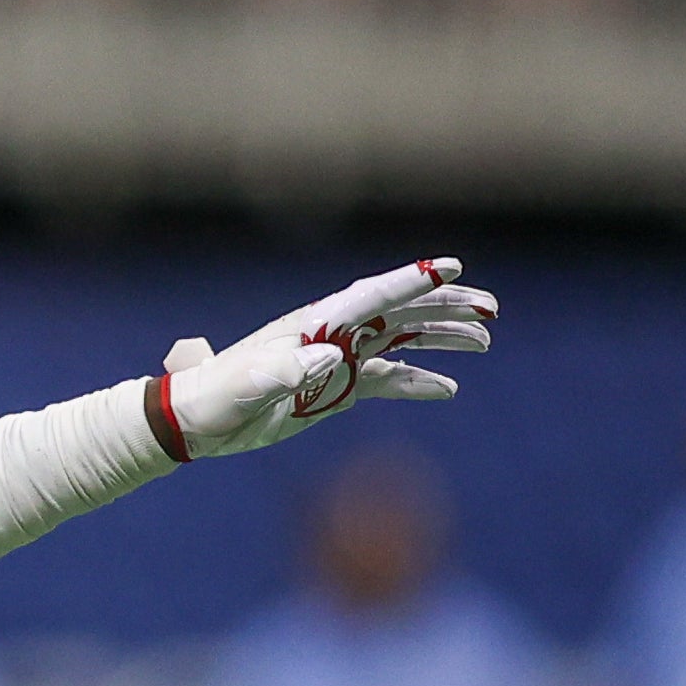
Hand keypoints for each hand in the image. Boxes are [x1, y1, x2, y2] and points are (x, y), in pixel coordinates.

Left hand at [155, 259, 495, 458]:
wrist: (194, 420)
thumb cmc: (216, 396)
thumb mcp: (248, 385)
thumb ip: (287, 370)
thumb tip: (331, 357)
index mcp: (312, 325)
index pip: (371, 296)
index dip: (411, 281)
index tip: (453, 265)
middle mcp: (330, 335)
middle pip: (397, 313)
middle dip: (444, 307)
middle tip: (491, 309)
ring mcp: (334, 361)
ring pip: (399, 342)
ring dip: (440, 339)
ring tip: (482, 341)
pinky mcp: (332, 390)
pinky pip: (384, 382)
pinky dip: (416, 383)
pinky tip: (447, 389)